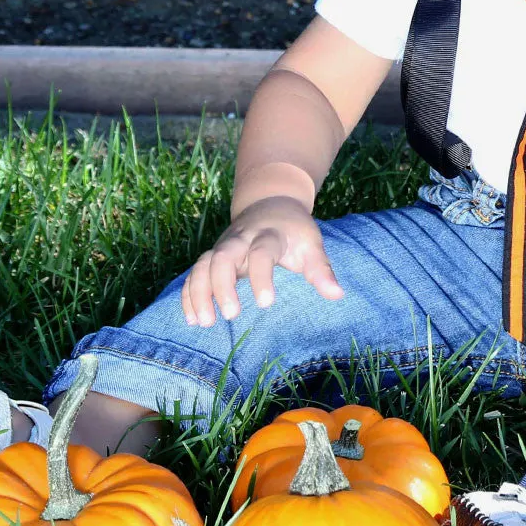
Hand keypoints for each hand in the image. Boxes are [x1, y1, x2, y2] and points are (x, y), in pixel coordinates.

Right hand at [181, 195, 343, 326]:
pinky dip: (188, 294)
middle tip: (231, 315)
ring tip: (204, 322)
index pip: (262, 253)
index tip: (266, 304)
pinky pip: (194, 273)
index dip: (262, 277)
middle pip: (223, 256)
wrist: (270, 203)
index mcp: (268, 235)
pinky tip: (191, 318)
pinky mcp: (212, 256)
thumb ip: (321, 269)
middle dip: (223, 285)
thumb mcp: (311, 243)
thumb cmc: (293, 230)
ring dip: (200, 292)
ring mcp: (223, 246)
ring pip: (203, 264)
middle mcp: (241, 239)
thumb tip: (337, 295)